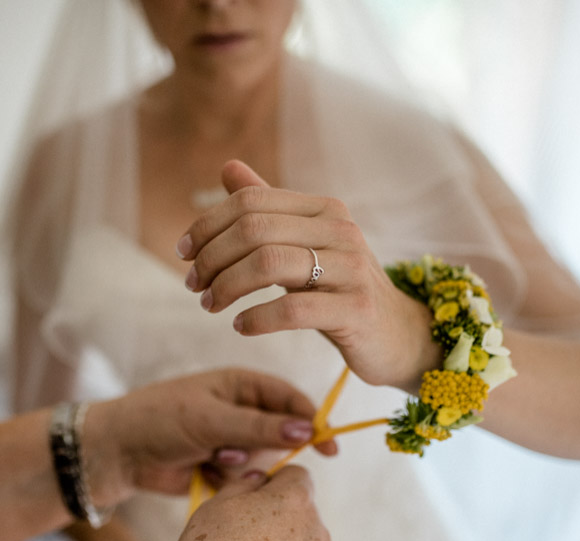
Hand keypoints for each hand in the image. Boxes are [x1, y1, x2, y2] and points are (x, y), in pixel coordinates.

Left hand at [83, 368, 335, 504]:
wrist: (118, 453)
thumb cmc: (161, 420)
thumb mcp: (211, 419)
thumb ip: (259, 427)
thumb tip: (307, 431)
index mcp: (243, 385)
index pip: (290, 399)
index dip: (312, 420)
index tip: (328, 445)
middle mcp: (242, 411)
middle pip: (281, 436)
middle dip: (262, 450)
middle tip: (231, 454)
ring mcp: (233, 440)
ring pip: (263, 463)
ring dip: (240, 467)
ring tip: (209, 459)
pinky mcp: (222, 467)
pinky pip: (245, 481)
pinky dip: (227, 482)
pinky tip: (202, 473)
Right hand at [164, 466, 329, 540]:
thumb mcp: (214, 507)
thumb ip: (241, 485)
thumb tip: (258, 479)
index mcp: (295, 501)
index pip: (296, 474)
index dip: (273, 482)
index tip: (252, 498)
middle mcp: (317, 532)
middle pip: (300, 513)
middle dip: (275, 518)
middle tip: (240, 537)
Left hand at [175, 160, 438, 390]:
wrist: (397, 334)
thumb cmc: (340, 288)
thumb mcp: (304, 244)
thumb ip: (267, 209)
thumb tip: (228, 167)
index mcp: (323, 208)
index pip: (250, 202)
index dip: (207, 225)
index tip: (183, 254)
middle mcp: (340, 229)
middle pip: (254, 230)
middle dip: (211, 258)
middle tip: (194, 286)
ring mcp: (352, 269)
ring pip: (269, 264)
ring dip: (227, 287)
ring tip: (210, 305)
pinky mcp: (356, 309)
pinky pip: (293, 308)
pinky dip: (256, 318)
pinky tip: (240, 326)